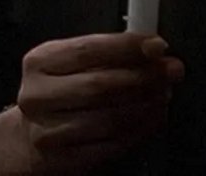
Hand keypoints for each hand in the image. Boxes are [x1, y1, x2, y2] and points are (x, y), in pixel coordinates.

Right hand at [14, 32, 183, 173]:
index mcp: (39, 63)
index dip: (126, 46)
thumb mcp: (72, 64)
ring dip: (146, 105)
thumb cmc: (60, 94)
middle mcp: (38, 97)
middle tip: (170, 70)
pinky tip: (153, 117)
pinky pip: (112, 145)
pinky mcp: (65, 160)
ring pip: (110, 118)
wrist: (34, 136)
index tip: (156, 45)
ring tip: (163, 94)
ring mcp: (48, 132)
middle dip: (144, 76)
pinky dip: (140, 130)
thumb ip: (108, 53)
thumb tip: (152, 49)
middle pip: (99, 85)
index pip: (87, 49)